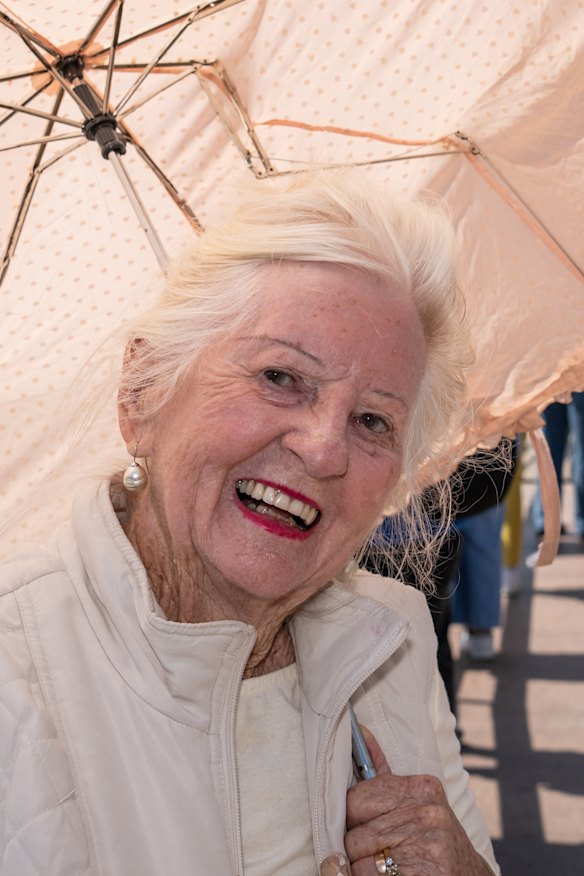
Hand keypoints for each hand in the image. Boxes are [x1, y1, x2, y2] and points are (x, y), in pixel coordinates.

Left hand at [344, 726, 492, 875]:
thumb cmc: (433, 836)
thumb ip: (383, 773)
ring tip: (382, 864)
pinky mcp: (425, 875)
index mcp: (421, 788)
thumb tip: (359, 733)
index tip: (359, 824)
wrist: (468, 874)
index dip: (350, 817)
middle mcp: (426, 814)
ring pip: (360, 862)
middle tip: (372, 850)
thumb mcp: (417, 801)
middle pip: (355, 834)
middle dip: (356, 846)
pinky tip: (390, 875)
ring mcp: (427, 846)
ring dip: (362, 868)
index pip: (356, 798)